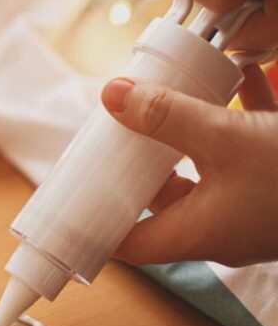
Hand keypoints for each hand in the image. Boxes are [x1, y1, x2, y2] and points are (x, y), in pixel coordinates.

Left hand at [101, 69, 277, 266]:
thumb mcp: (225, 138)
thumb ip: (166, 116)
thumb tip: (111, 94)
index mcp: (196, 234)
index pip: (130, 245)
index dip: (97, 226)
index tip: (73, 200)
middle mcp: (221, 229)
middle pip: (164, 200)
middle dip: (140, 163)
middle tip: (118, 130)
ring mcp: (252, 210)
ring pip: (207, 172)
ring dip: (189, 137)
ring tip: (169, 100)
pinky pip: (247, 154)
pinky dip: (239, 121)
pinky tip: (244, 80)